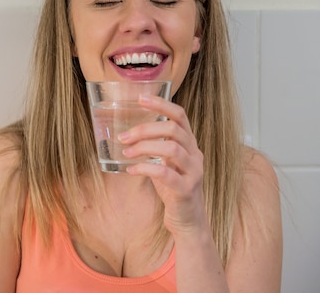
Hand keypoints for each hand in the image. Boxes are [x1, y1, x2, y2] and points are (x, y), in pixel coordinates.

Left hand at [119, 94, 207, 235]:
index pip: (180, 115)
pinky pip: (166, 174)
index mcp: (189, 144)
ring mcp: (194, 172)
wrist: (188, 221)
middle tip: (124, 136)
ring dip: (144, 147)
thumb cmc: (173, 188)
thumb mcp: (166, 162)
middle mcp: (195, 154)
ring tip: (126, 152)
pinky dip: (145, 168)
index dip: (161, 104)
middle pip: (173, 129)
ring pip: (172, 149)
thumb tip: (127, 132)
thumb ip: (155, 146)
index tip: (140, 98)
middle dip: (145, 129)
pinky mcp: (186, 190)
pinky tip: (131, 170)